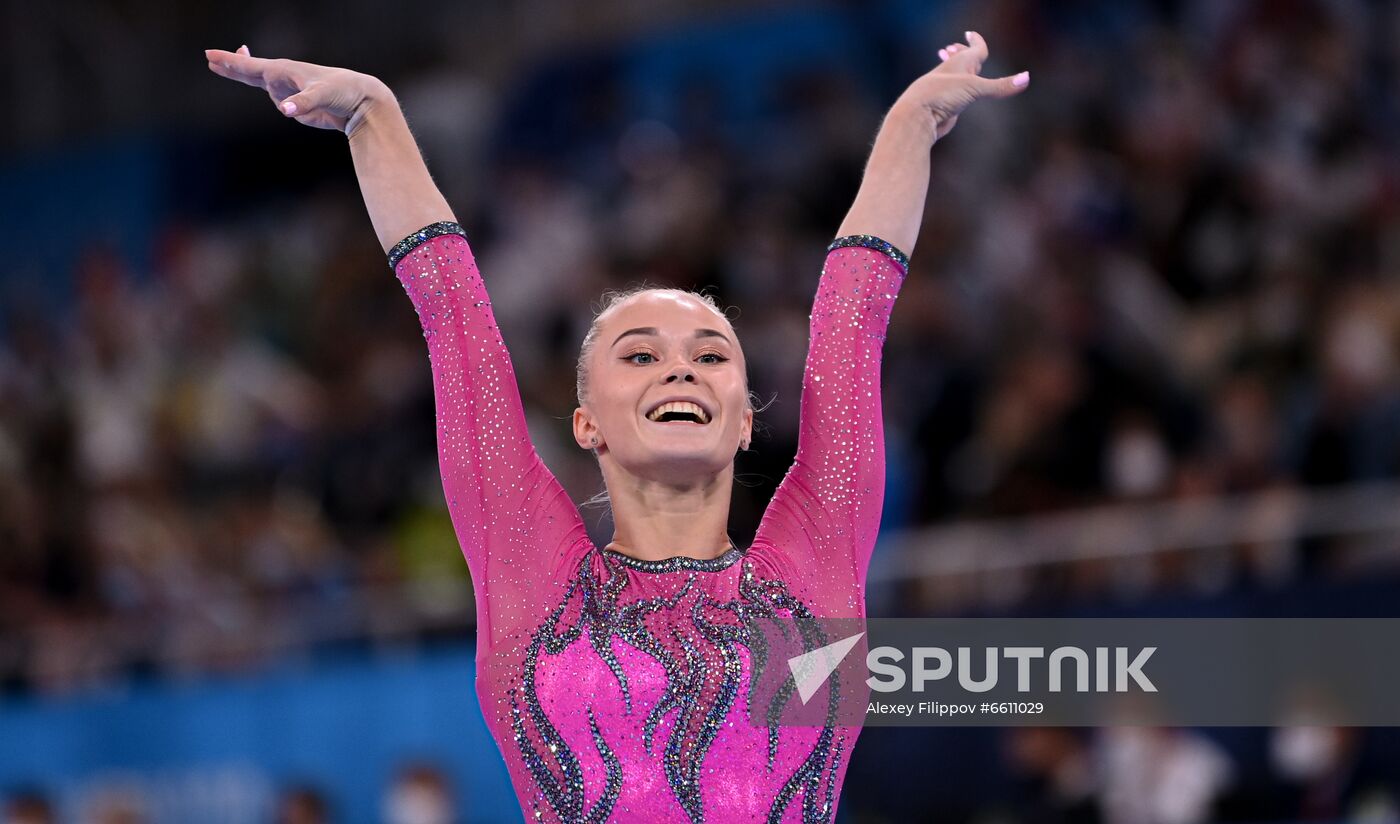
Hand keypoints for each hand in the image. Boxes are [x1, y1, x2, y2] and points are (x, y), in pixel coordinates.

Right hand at [204, 45, 390, 135]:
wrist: (360, 101)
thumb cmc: (343, 91)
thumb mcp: (323, 95)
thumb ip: (303, 102)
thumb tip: (284, 110)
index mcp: (285, 71)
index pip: (251, 66)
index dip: (230, 62)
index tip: (210, 54)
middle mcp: (283, 79)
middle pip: (250, 70)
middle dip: (231, 65)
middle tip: (210, 57)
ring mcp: (288, 91)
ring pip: (259, 82)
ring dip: (241, 73)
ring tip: (220, 66)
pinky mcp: (296, 105)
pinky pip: (275, 97)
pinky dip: (264, 90)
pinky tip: (260, 86)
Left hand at [899, 31, 1028, 140]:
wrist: (916, 116)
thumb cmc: (941, 96)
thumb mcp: (975, 88)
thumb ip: (1000, 86)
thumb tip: (1027, 78)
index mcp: (960, 63)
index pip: (974, 49)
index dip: (975, 41)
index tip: (970, 34)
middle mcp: (953, 74)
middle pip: (961, 60)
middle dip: (961, 52)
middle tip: (956, 46)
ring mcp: (948, 90)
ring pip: (955, 77)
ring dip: (955, 69)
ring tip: (950, 64)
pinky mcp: (944, 106)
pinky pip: (953, 95)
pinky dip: (956, 90)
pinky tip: (954, 95)